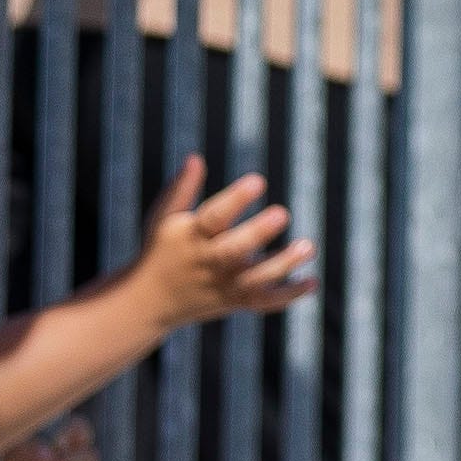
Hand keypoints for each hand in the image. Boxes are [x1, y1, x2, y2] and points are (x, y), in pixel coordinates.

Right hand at [129, 156, 317, 330]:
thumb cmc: (161, 249)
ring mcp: (222, 285)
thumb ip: (181, 189)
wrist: (149, 303)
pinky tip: (312, 280)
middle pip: (234, 251)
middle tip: (283, 213)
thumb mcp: (163, 217)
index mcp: (190, 237)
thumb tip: (196, 158)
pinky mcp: (233, 302)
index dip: (235, 200)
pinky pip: (262, 302)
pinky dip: (288, 296)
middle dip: (258, 234)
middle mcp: (207, 263)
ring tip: (309, 246)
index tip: (258, 180)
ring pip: (254, 281)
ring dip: (282, 265)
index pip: (213, 218)